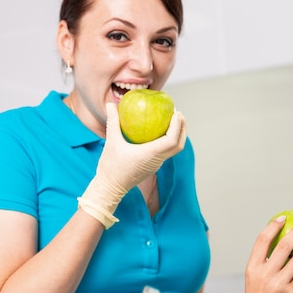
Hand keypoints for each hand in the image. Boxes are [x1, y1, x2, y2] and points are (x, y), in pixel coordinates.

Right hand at [79, 102, 186, 227]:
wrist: (110, 188)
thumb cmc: (110, 167)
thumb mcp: (111, 142)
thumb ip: (113, 122)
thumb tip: (110, 105)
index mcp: (150, 154)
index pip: (171, 141)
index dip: (177, 126)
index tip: (176, 113)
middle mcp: (157, 160)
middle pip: (179, 145)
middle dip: (182, 128)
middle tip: (178, 113)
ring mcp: (156, 164)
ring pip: (174, 150)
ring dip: (178, 135)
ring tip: (174, 120)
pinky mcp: (153, 166)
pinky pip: (166, 152)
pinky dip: (169, 140)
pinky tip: (160, 131)